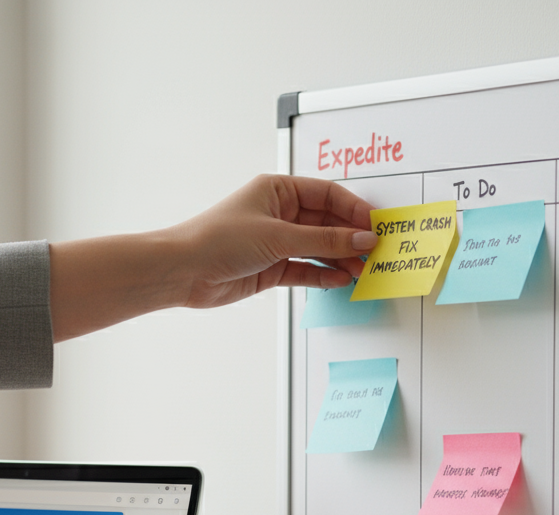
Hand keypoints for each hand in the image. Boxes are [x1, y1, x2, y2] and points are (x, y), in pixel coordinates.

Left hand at [48, 174, 375, 341]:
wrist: (182, 271)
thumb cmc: (217, 239)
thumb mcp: (278, 236)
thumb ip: (324, 241)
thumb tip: (361, 239)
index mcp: (278, 190)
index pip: (327, 195)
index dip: (353, 209)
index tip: (374, 226)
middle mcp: (278, 213)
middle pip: (326, 223)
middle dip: (350, 237)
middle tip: (375, 251)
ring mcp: (276, 241)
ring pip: (319, 248)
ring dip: (340, 259)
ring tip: (363, 270)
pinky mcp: (272, 267)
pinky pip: (307, 270)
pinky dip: (324, 275)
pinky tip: (341, 280)